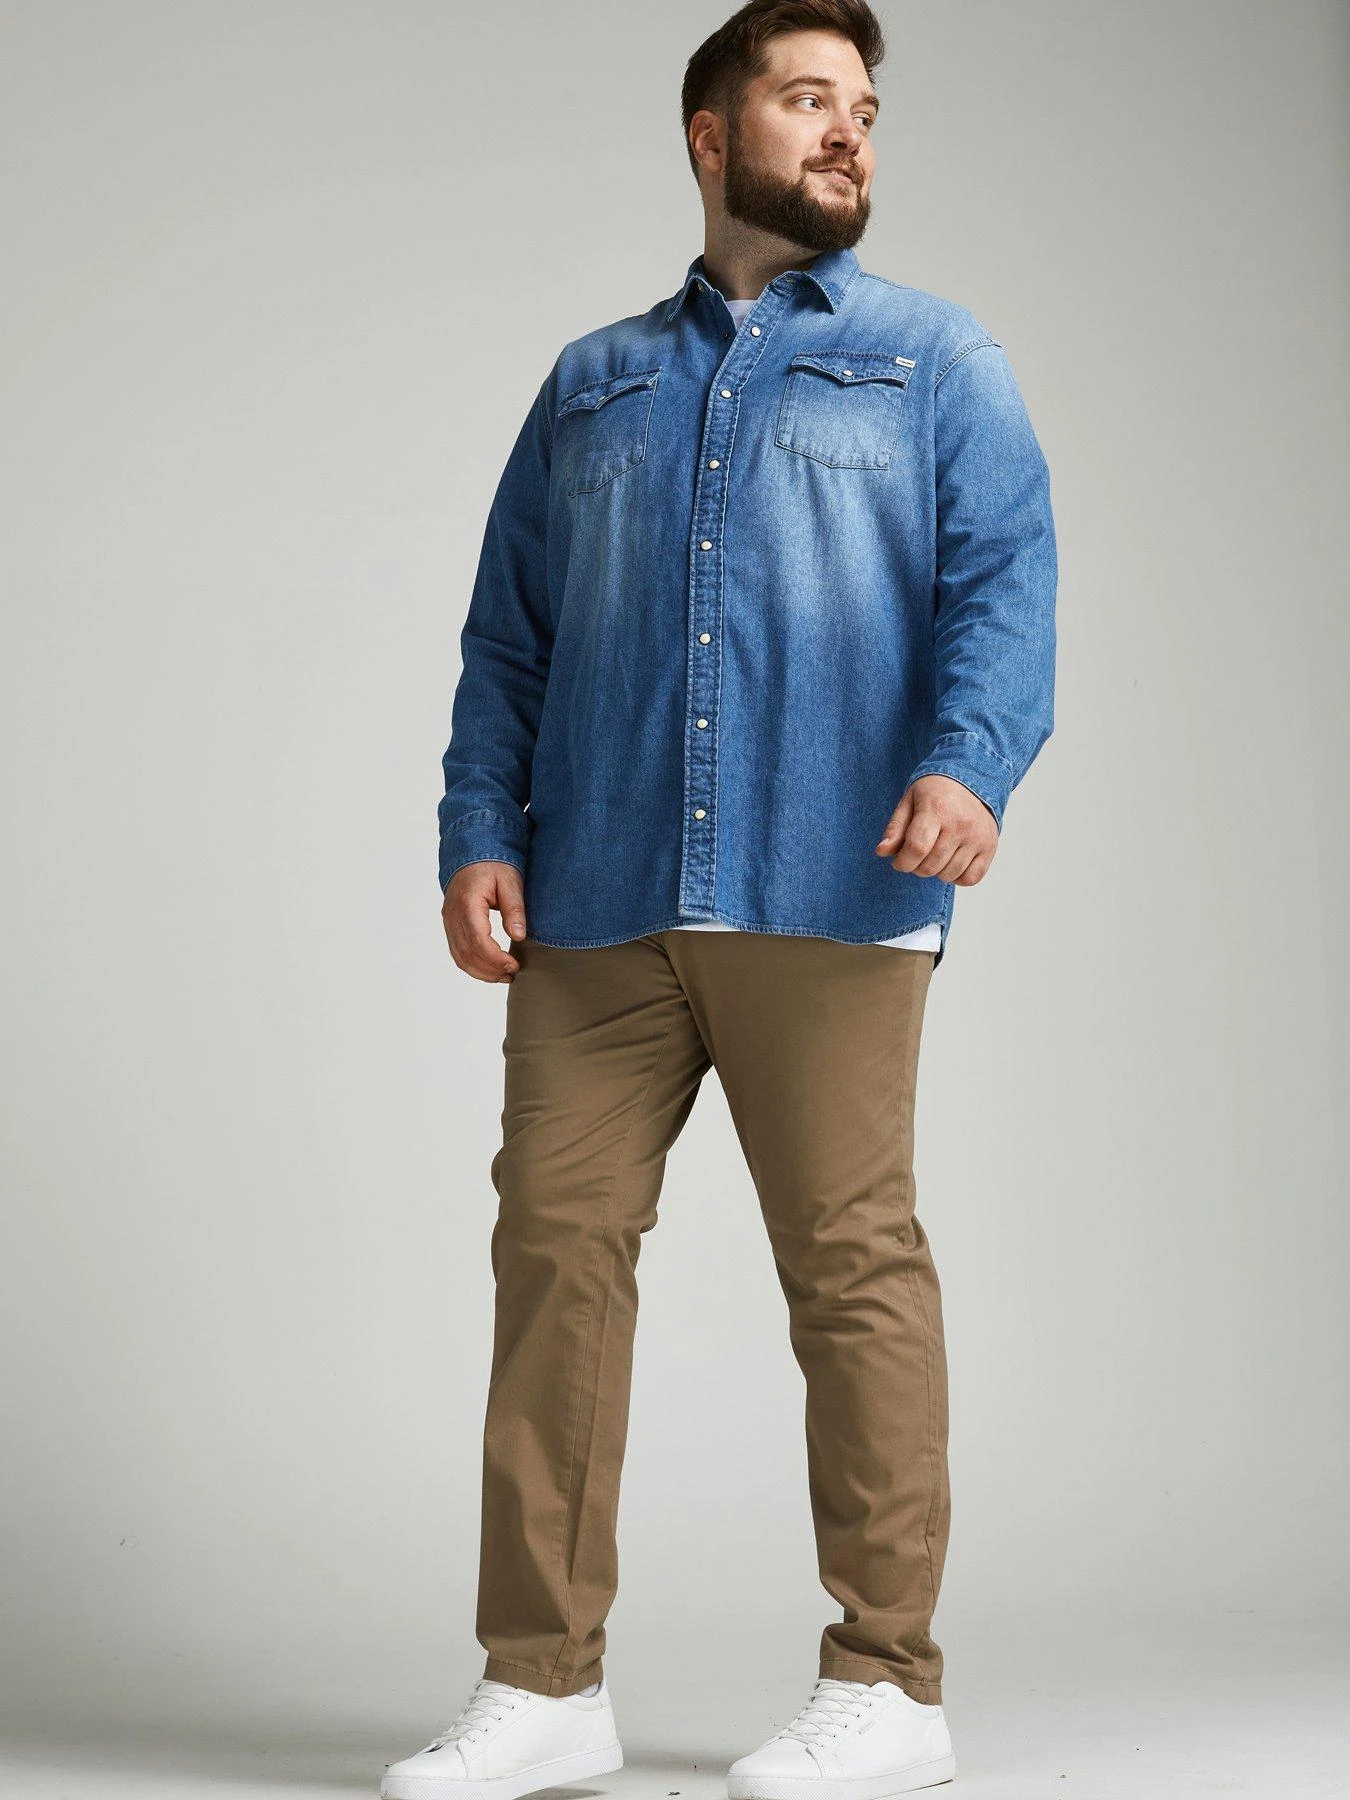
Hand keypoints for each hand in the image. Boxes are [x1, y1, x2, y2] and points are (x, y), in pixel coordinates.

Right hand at [442, 861, 527, 982]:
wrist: (473, 854)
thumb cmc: (493, 865)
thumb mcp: (510, 881)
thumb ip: (514, 909)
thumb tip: (518, 936)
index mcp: (467, 903)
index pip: (478, 940)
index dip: (495, 958)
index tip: (513, 965)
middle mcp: (452, 914)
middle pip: (466, 953)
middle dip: (490, 969)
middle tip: (512, 973)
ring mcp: (448, 921)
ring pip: (459, 957)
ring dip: (481, 972)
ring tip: (504, 976)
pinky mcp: (451, 925)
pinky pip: (457, 952)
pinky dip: (472, 965)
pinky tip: (490, 969)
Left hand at [875, 775, 998, 886]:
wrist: (972, 780)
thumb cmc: (935, 793)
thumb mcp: (909, 802)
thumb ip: (895, 828)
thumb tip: (882, 852)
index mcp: (937, 809)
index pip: (917, 848)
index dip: (902, 862)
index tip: (899, 860)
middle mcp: (961, 824)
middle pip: (930, 866)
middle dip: (916, 867)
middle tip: (917, 854)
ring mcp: (978, 837)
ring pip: (948, 875)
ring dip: (935, 871)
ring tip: (934, 853)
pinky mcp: (990, 847)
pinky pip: (971, 878)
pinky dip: (957, 877)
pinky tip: (951, 862)